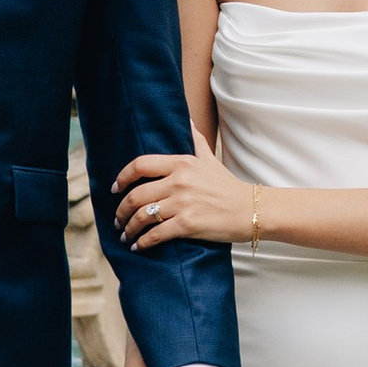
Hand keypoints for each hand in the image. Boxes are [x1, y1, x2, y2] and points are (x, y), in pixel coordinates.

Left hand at [112, 138, 259, 251]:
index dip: (122, 177)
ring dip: (129, 228)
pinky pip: (156, 234)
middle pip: (136, 195)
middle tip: (118, 220)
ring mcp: (183, 203)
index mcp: (181, 163)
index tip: (115, 188)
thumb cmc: (228, 186)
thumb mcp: (210, 159)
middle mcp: (179, 181)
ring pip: (143, 216)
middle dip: (121, 211)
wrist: (251, 209)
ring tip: (125, 235)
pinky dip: (143, 242)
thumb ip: (196, 140)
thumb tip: (188, 120)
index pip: (140, 165)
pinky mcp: (188, 224)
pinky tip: (138, 246)